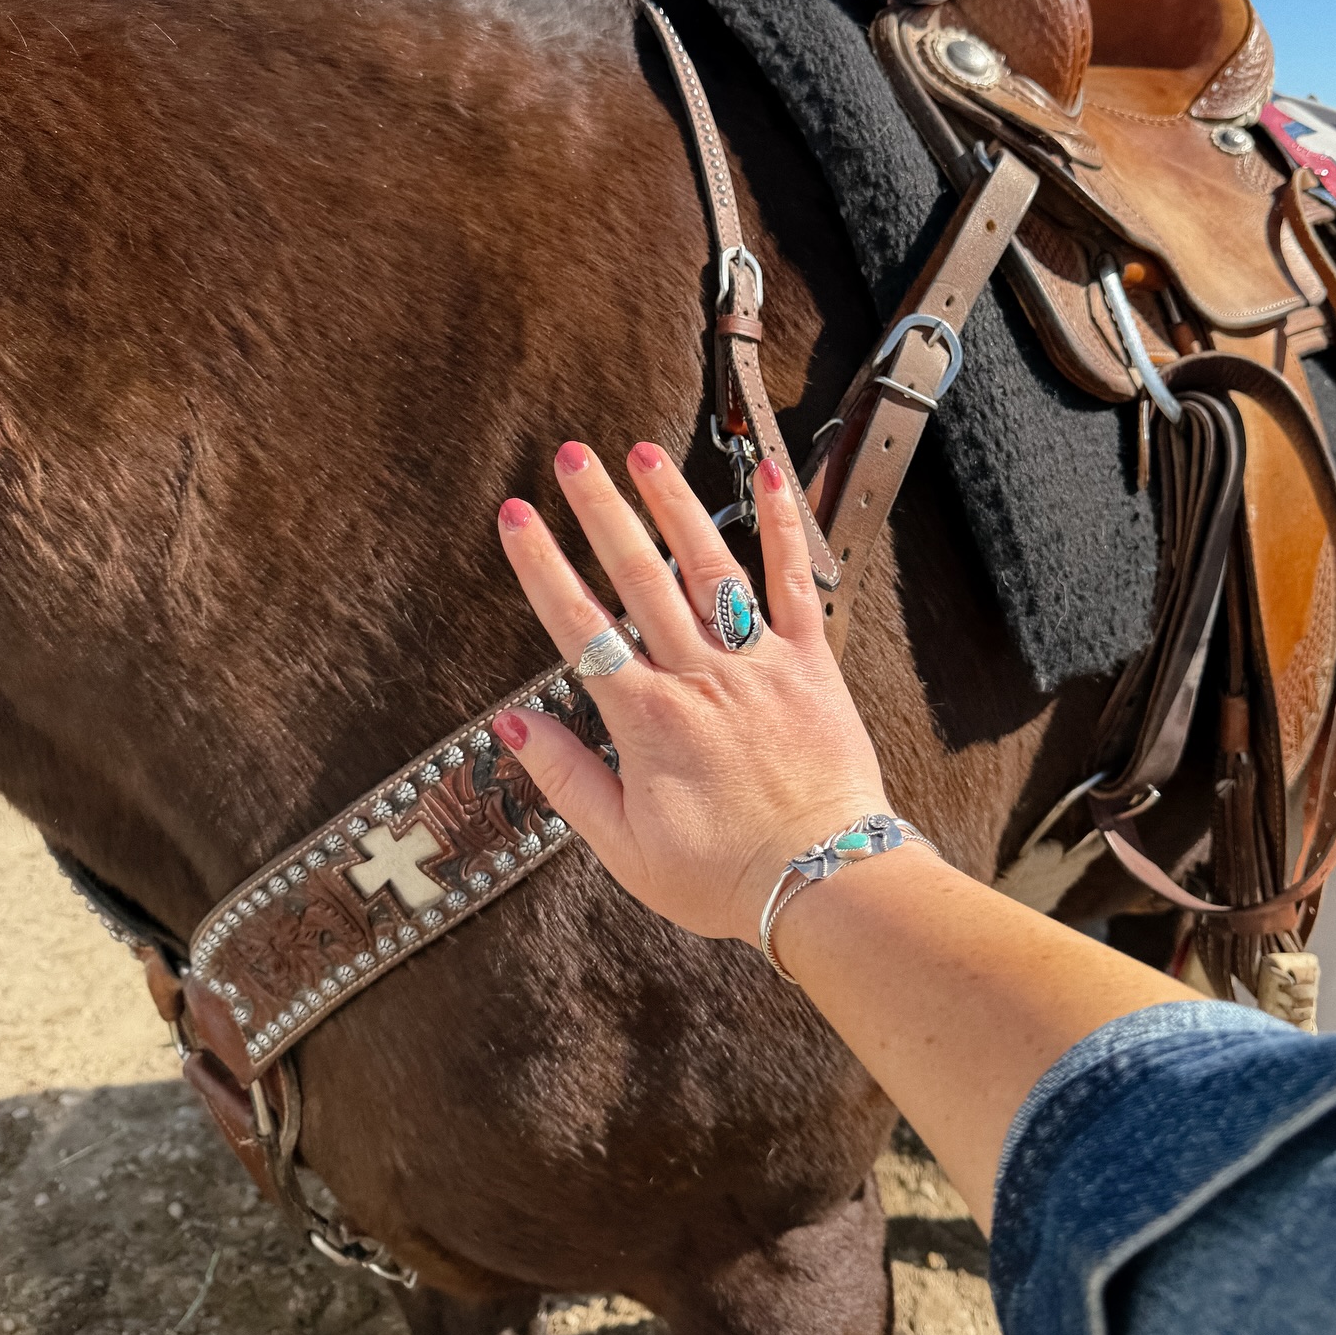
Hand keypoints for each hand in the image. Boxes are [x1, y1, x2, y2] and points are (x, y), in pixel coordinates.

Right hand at [492, 440, 889, 945]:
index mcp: (646, 719)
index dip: (542, 566)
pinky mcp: (811, 661)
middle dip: (600, 510)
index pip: (579, 625)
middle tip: (572, 457)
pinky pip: (795, 581)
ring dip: (672, 503)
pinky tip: (767, 474)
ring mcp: (757, 662)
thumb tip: (512, 726)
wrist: (823, 882)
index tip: (518, 517)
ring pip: (707, 564)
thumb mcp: (623, 846)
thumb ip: (566, 778)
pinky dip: (782, 524)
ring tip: (641, 451)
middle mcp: (698, 675)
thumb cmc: (725, 873)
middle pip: (637, 576)